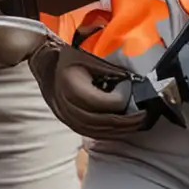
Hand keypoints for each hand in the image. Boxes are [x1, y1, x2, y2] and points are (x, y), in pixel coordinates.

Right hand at [29, 42, 146, 143]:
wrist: (44, 65)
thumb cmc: (67, 57)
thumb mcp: (87, 54)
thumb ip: (108, 66)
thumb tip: (133, 77)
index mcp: (72, 87)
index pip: (104, 102)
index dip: (121, 98)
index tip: (131, 88)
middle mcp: (68, 106)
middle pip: (102, 121)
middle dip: (126, 121)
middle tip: (144, 116)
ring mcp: (66, 117)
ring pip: (97, 131)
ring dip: (119, 130)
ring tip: (137, 125)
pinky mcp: (68, 122)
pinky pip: (90, 133)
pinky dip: (108, 133)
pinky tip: (121, 130)